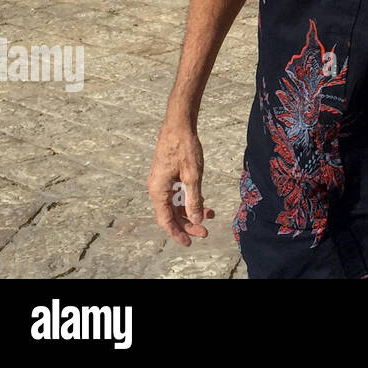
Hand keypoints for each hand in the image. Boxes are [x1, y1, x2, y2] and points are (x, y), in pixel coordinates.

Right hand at [148, 121, 215, 245]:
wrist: (179, 125)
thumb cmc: (184, 147)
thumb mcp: (192, 175)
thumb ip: (194, 199)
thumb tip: (196, 219)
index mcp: (158, 191)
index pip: (166, 220)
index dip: (178, 233)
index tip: (190, 242)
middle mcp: (157, 189)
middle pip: (171, 214)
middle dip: (188, 224)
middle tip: (205, 232)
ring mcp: (162, 182)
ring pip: (175, 205)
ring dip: (191, 212)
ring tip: (210, 216)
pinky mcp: (168, 176)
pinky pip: (177, 195)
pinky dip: (189, 201)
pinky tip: (204, 203)